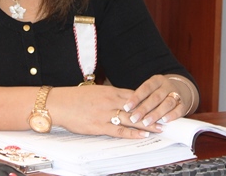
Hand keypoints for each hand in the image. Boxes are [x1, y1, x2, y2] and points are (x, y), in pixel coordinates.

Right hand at [47, 85, 161, 138]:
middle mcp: (110, 101)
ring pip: (131, 119)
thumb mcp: (95, 91)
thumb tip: (123, 99)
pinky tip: (142, 135)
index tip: (160, 104)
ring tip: (161, 128)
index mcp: (109, 91)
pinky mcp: (98, 126)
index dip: (149, 100)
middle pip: (136, 107)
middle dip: (152, 112)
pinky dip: (132, 133)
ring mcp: (105, 114)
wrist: (59, 103)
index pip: (134, 95)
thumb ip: (110, 95)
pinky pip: (118, 130)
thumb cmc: (75, 97)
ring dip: (147, 124)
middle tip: (167, 117)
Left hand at [121, 75, 190, 127]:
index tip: (127, 107)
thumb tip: (126, 110)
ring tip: (146, 122)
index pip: (146, 88)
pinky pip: (178, 109)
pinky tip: (164, 120)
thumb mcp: (151, 90)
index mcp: (157, 80)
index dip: (136, 97)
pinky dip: (172, 115)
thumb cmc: (158, 93)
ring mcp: (176, 94)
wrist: (181, 90)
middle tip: (134, 118)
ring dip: (156, 113)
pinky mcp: (183, 104)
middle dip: (144, 108)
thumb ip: (141, 98)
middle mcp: (167, 86)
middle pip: (155, 97)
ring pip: (167, 103)